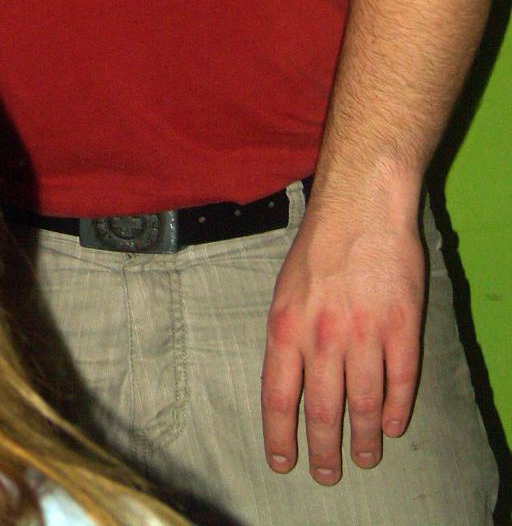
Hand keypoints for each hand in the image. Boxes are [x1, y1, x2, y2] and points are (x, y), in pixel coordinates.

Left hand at [261, 202, 424, 483]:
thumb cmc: (319, 244)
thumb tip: (290, 379)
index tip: (283, 462)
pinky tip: (394, 425)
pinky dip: (398, 411)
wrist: (361, 207)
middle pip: (323, 412)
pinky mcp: (402, 329)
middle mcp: (323, 338)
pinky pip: (401, 383)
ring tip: (365, 458)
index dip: (280, 436)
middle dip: (324, 450)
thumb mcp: (285, 288)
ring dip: (365, 439)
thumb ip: (288, 334)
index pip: (278, 397)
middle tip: (327, 474)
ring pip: (365, 405)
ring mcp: (365, 335)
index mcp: (287, 326)